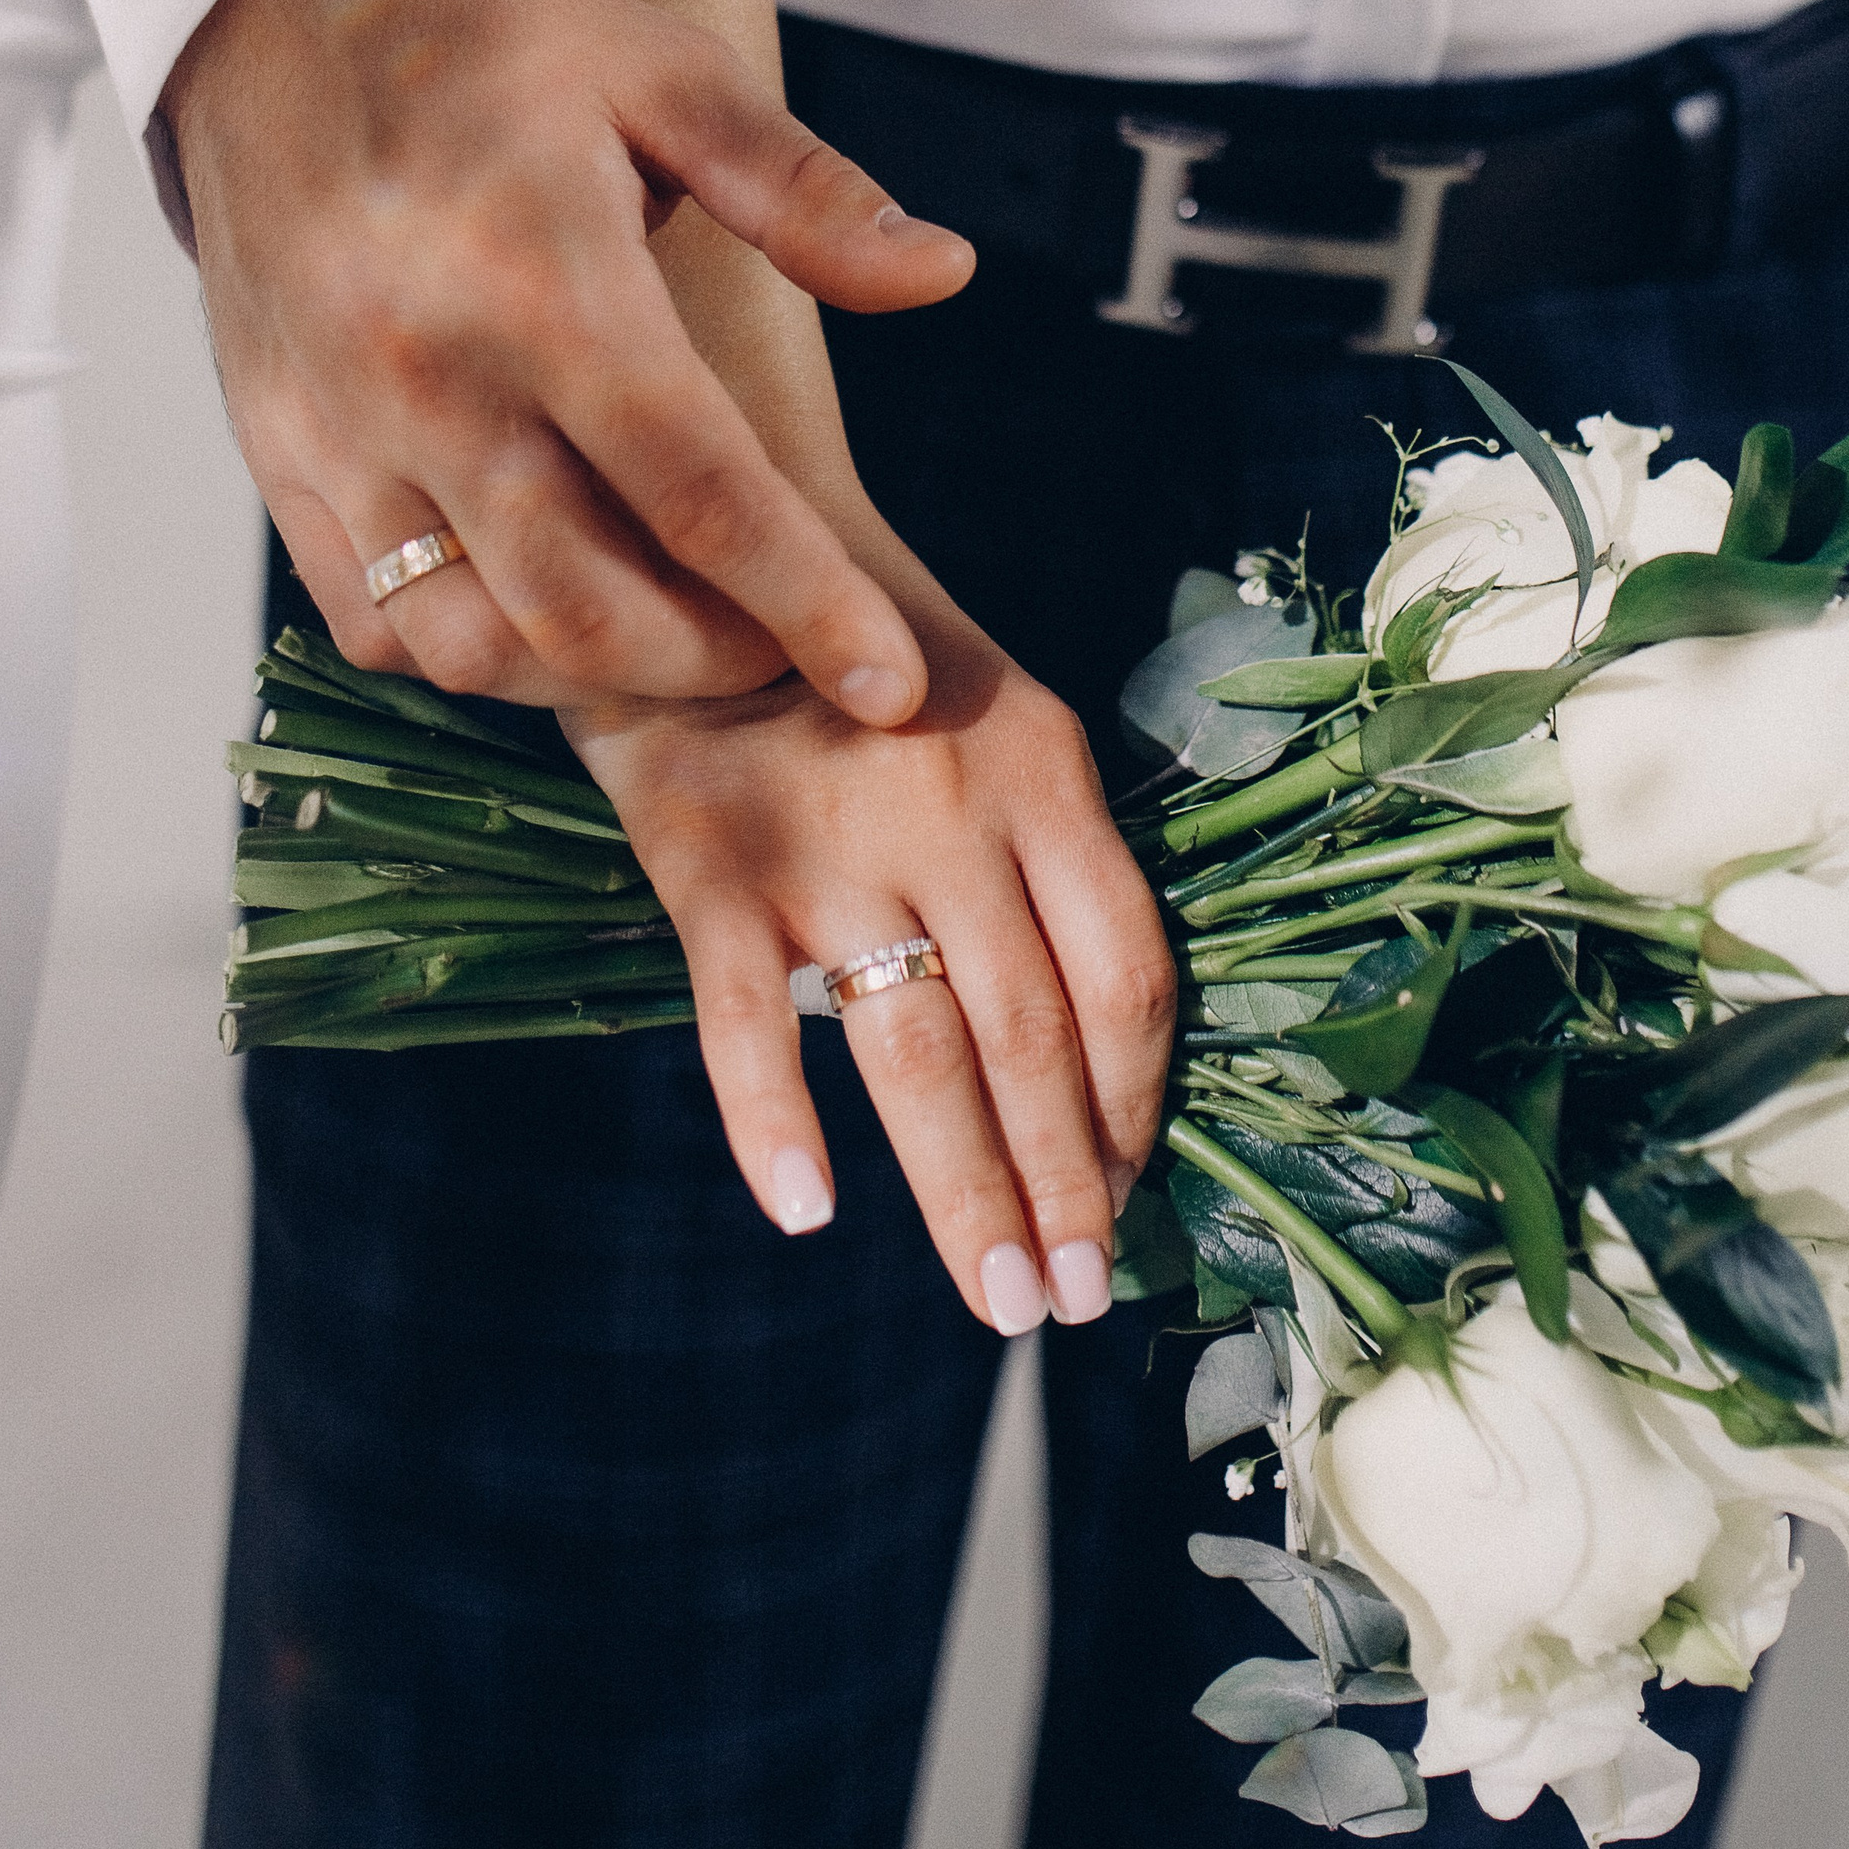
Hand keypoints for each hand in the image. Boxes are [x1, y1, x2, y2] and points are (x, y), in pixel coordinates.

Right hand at [166, 0, 973, 713]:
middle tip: (786, 645)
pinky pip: (377, 625)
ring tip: (680, 633)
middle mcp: (427, 377)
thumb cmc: (494, 44)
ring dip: (596, 678)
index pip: (699, 492)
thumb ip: (808, 191)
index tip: (890, 686)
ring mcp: (337, 433)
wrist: (272, 14)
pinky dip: (476, 653)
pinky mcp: (277, 461)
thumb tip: (945, 272)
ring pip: (475, 645)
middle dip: (714, 663)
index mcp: (544, 280)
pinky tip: (550, 606)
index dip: (808, 605)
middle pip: (586, 610)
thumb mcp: (669, 71)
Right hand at [563, 589, 1176, 1329]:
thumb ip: (1050, 856)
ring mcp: (832, 842)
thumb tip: (1103, 1060)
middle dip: (1063, 1187)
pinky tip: (807, 1210)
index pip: (1127, 969)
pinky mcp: (711, 861)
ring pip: (919, 1051)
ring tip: (1001, 1298)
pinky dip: (774, 1120)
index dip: (1136, 1101)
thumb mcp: (997, 718)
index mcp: (1046, 770)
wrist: (712, 548)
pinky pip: (748, 1016)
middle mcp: (956, 811)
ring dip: (965, 1192)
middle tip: (1072, 1300)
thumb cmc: (872, 661)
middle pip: (1035, 1036)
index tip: (1129, 1196)